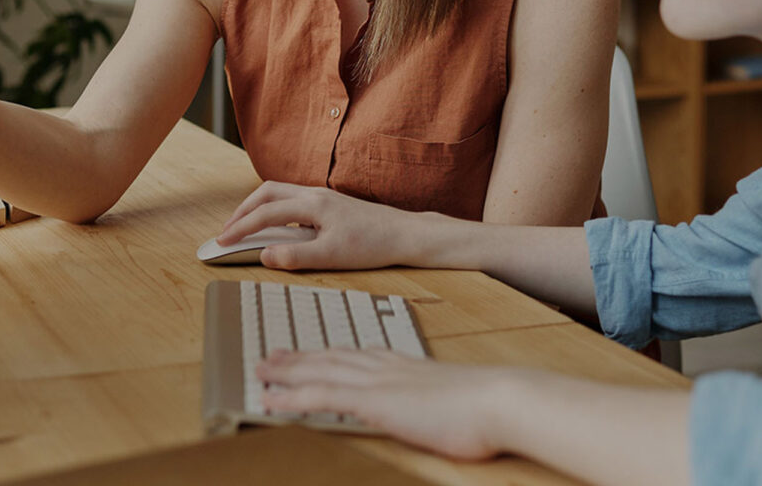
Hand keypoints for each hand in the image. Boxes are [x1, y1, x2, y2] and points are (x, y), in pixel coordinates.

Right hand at [217, 181, 421, 269]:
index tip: (222, 241)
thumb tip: (264, 255)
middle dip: (242, 210)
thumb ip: (295, 256)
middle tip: (228, 231)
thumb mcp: (332, 257)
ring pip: (279, 193)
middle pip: (266, 192)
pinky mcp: (330, 203)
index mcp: (312, 205)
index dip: (240, 227)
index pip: (265, 213)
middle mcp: (315, 194)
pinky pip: (292, 199)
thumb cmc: (372, 245)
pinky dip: (274, 208)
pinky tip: (277, 227)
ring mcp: (322, 196)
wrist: (404, 234)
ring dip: (257, 207)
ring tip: (246, 227)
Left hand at [258, 349, 516, 460]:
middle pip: (332, 358)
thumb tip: (441, 410)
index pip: (358, 355)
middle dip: (300, 357)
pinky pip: (321, 397)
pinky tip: (270, 400)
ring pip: (319, 372)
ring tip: (261, 370)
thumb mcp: (458, 400)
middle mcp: (387, 367)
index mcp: (406, 365)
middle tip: (272, 355)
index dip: (330, 354)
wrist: (499, 400)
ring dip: (287, 371)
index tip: (313, 352)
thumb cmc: (488, 407)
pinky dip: (291, 397)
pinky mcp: (374, 402)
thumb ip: (439, 400)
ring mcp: (378, 382)